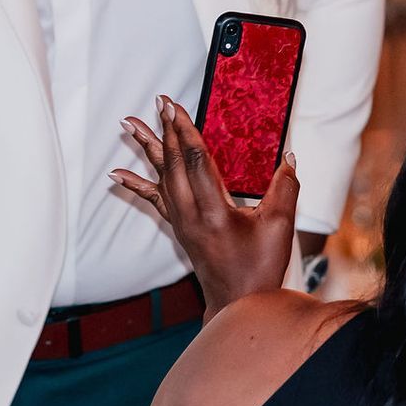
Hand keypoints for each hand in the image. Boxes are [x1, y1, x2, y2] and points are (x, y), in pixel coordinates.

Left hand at [111, 95, 297, 315]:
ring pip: (160, 176)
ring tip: (129, 123)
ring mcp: (181, 221)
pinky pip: (153, 199)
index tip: (175, 107)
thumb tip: (289, 156)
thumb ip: (286, 188)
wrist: (238, 303)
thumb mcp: (280, 227)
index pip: (195, 161)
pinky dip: (136, 183)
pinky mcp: (178, 227)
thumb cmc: (260, 268)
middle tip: (158, 102)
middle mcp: (190, 215)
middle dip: (166, 129)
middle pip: (173, 163)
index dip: (185, 130)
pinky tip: (116, 173)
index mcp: (214, 212)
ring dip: (147, 147)